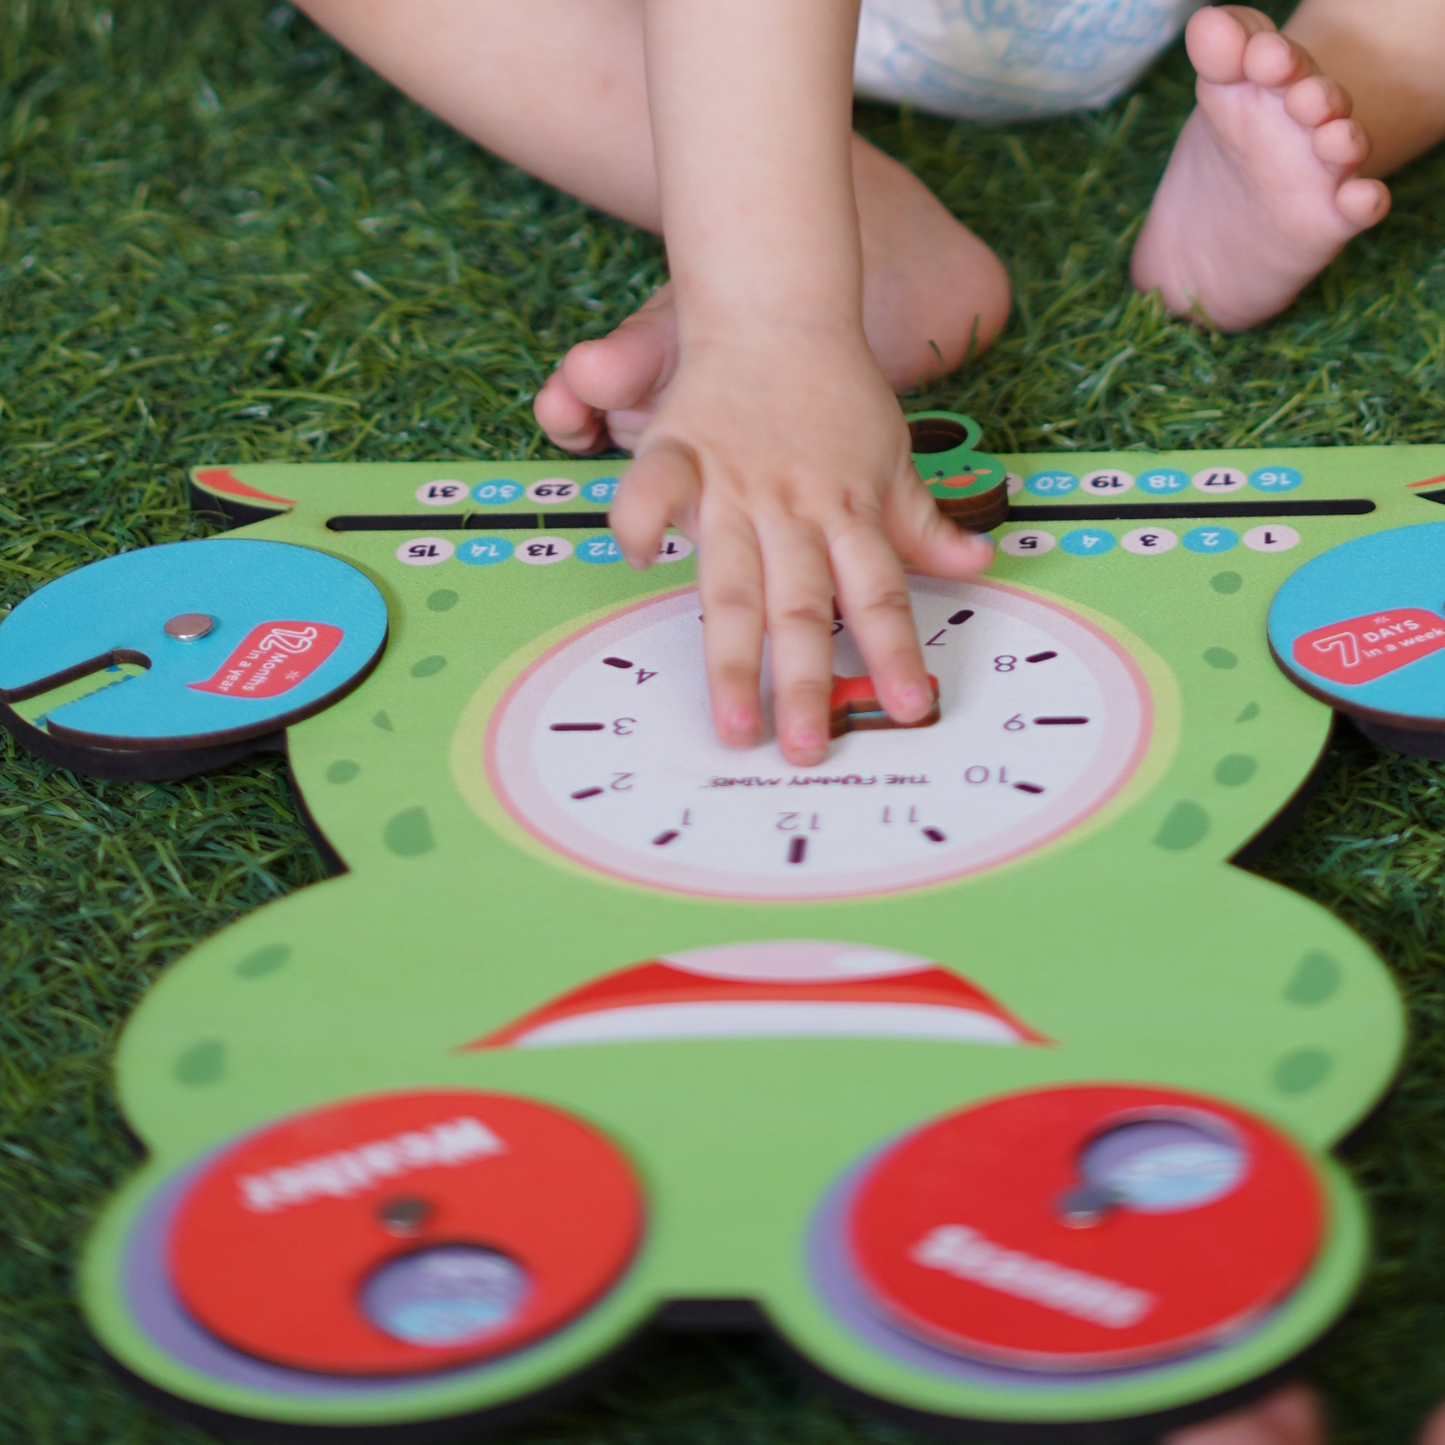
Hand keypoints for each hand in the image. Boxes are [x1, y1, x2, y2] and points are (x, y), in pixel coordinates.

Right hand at [609, 321, 994, 765]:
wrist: (779, 310)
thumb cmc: (835, 392)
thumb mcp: (892, 458)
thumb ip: (923, 523)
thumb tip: (978, 564)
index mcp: (847, 511)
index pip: (878, 594)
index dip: (896, 652)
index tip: (911, 709)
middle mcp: (793, 509)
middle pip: (802, 607)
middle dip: (805, 683)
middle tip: (806, 748)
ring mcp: (735, 485)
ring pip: (735, 582)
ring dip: (733, 655)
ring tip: (734, 722)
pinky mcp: (682, 451)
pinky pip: (653, 489)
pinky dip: (640, 520)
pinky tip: (639, 561)